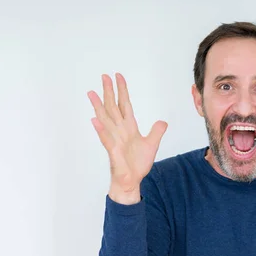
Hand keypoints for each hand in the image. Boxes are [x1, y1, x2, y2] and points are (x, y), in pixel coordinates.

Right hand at [87, 73, 167, 202]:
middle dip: (109, 92)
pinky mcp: (113, 151)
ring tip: (92, 93)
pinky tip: (95, 121)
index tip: (118, 76)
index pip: (125, 105)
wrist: (132, 180)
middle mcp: (119, 130)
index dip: (122, 91)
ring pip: (105, 119)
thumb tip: (163, 121)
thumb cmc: (137, 164)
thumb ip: (156, 132)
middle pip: (113, 107)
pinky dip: (101, 130)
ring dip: (99, 106)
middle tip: (104, 75)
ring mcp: (114, 139)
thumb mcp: (152, 145)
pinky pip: (106, 139)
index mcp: (129, 127)